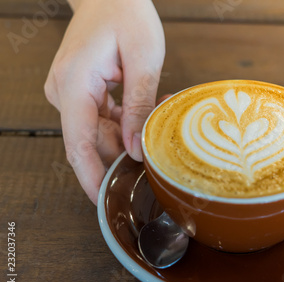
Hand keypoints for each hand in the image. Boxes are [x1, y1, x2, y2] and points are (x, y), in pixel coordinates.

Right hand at [44, 0, 164, 204]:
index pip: (78, 144)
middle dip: (126, 148)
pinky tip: (148, 106)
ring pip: (100, 131)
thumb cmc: (126, 14)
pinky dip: (126, 119)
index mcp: (73, 85)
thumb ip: (139, 106)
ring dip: (130, 131)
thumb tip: (135, 148)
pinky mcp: (80, 91)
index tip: (103, 202)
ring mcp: (70, 92)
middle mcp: (64, 92)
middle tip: (160, 142)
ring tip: (158, 111)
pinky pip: (102, 118)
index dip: (90, 177)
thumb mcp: (143, 59)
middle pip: (93, 141)